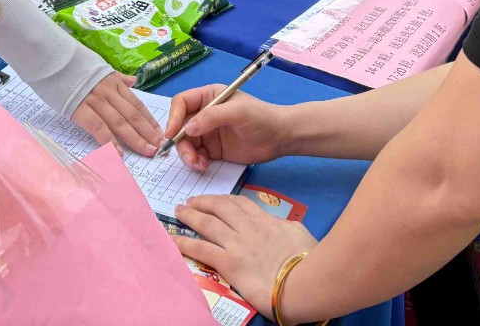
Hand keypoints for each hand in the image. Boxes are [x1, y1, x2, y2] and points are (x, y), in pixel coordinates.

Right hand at [72, 72, 164, 156]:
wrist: (52, 58)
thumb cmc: (73, 66)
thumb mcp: (100, 68)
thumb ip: (117, 77)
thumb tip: (133, 81)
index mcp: (114, 83)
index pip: (137, 104)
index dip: (149, 119)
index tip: (160, 133)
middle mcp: (108, 92)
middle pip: (133, 115)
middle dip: (148, 132)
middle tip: (160, 147)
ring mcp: (95, 100)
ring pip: (120, 122)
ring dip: (135, 138)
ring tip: (147, 151)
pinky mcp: (79, 109)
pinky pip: (98, 127)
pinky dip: (109, 140)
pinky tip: (119, 152)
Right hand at [164, 85, 290, 171]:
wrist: (281, 138)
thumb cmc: (261, 117)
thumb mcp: (238, 112)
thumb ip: (212, 116)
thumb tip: (187, 128)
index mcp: (209, 97)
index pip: (181, 103)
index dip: (173, 117)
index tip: (171, 134)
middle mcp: (205, 113)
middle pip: (179, 126)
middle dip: (180, 142)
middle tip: (190, 157)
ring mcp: (208, 132)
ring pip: (185, 143)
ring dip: (187, 155)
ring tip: (199, 164)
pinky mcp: (213, 150)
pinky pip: (195, 155)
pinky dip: (195, 162)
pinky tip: (204, 166)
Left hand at [173, 196, 317, 313]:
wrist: (304, 279)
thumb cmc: (307, 258)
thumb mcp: (299, 233)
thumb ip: (284, 227)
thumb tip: (280, 226)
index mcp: (266, 220)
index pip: (241, 204)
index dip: (224, 200)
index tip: (215, 200)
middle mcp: (248, 227)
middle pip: (220, 208)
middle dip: (203, 202)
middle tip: (190, 201)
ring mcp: (236, 243)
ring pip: (207, 223)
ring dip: (190, 216)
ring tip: (178, 211)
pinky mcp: (228, 262)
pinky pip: (200, 248)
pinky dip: (184, 242)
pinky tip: (172, 239)